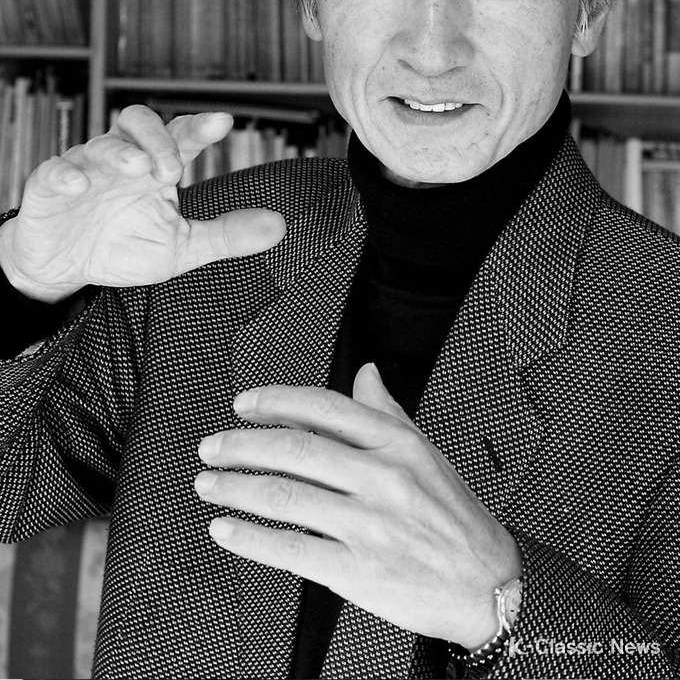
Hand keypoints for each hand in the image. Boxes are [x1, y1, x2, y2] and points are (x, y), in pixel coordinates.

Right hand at [0, 105, 285, 301]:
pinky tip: (77, 186)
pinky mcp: (49, 186)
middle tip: (174, 167)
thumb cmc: (123, 247)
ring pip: (100, 144)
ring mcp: (86, 169)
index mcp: (155, 169)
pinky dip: (66, 175)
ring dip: (121, 152)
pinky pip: (55, 171)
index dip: (199, 127)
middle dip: (158, 137)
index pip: (180, 137)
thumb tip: (279, 226)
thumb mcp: (182, 248)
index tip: (223, 121)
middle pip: (139, 122)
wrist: (66, 269)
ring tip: (137, 168)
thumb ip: (227, 235)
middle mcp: (123, 160)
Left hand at [195, 363, 522, 647]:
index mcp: (397, 444)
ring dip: (234, 488)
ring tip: (209, 484)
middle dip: (241, 445)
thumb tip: (364, 373)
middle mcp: (381, 478)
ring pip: (283, 496)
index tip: (244, 405)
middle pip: (294, 449)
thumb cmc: (456, 518)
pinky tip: (227, 529)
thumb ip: (388, 412)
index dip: (275, 401)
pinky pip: (289, 549)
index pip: (324, 408)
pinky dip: (249, 537)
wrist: (488, 585)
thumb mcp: (427, 453)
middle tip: (212, 446)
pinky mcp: (355, 570)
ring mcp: (368, 525)